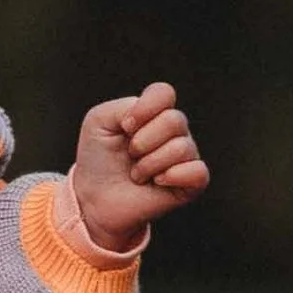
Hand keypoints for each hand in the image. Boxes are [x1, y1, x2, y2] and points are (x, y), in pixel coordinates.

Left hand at [69, 81, 208, 254]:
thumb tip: (156, 116)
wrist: (94, 199)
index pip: (164, 93)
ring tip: (138, 173)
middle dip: (143, 141)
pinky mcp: (191, 183)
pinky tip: (157, 182)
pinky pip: (198, 171)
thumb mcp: (98, 121)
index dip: (144, 109)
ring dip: (149, 164)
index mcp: (154, 113)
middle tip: (131, 155)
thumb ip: (124, 106)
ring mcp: (185, 157)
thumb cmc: (98, 159)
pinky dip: (173, 176)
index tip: (124, 127)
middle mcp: (174, 132)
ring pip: (182, 147)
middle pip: (174, 120)